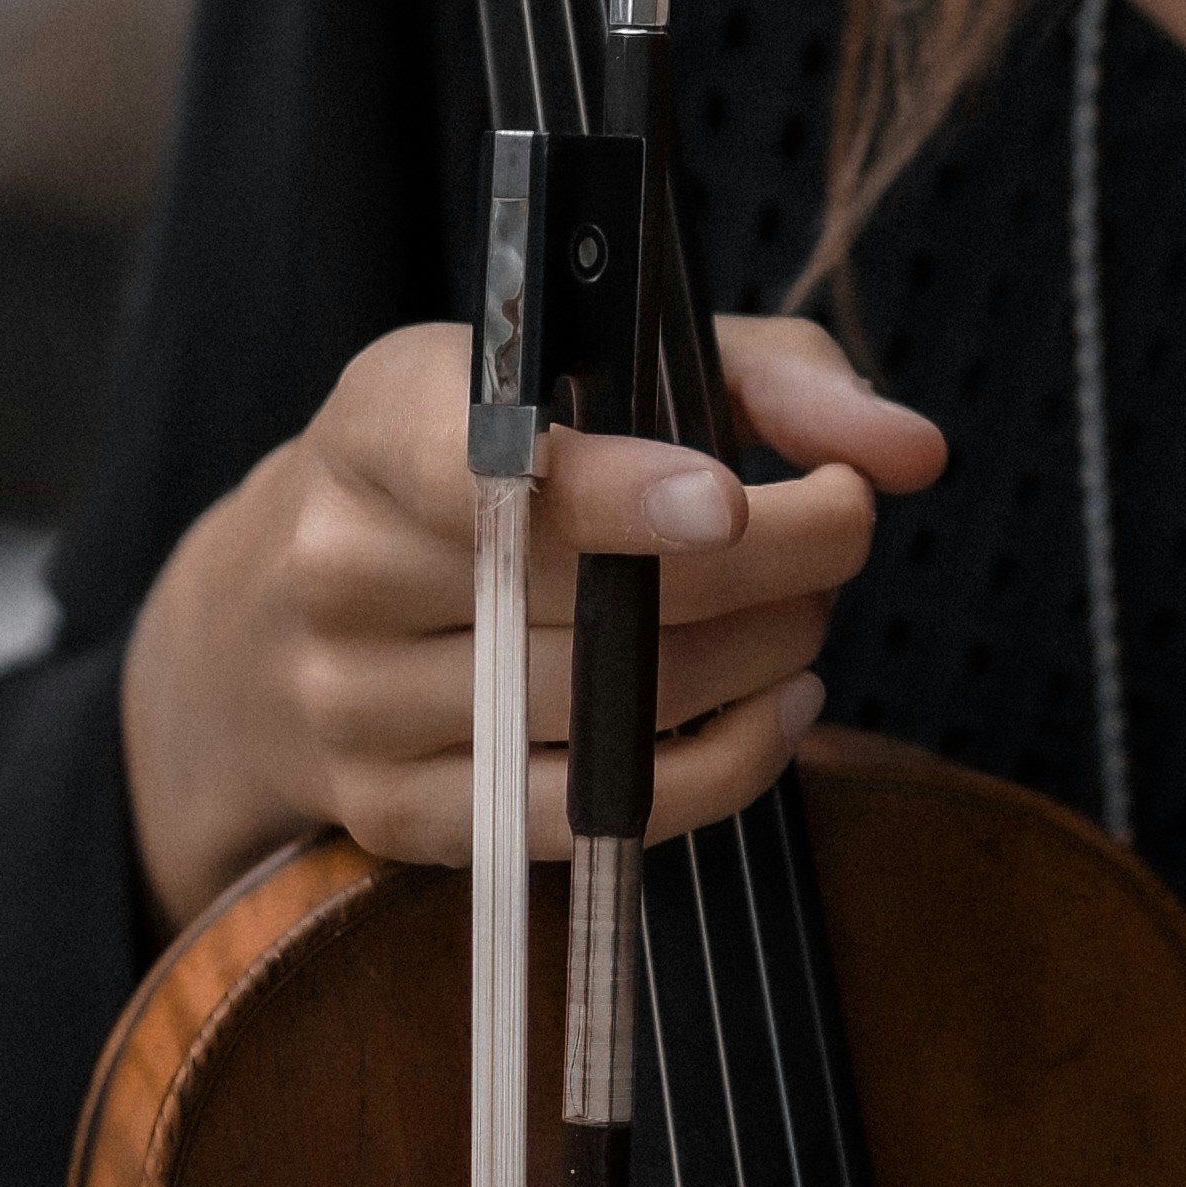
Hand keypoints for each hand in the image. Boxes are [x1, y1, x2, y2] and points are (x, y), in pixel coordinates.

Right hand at [119, 313, 943, 933]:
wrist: (271, 612)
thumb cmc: (487, 463)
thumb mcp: (597, 370)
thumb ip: (771, 382)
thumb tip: (913, 450)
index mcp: (379, 424)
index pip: (480, 462)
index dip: (611, 491)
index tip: (731, 500)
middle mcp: (346, 566)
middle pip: (589, 596)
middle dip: (769, 562)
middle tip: (840, 526)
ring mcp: (358, 706)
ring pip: (608, 708)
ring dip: (759, 657)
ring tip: (804, 609)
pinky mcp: (398, 816)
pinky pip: (594, 816)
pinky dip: (723, 767)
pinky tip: (777, 705)